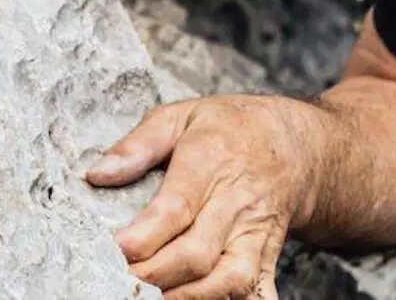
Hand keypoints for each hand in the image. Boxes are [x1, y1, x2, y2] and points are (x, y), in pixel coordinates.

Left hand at [85, 95, 324, 298]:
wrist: (297, 145)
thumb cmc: (232, 128)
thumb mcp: (182, 115)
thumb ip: (138, 144)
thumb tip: (98, 174)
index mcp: (211, 159)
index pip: (175, 208)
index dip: (143, 237)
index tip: (114, 249)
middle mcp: (236, 202)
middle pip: (197, 253)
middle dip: (154, 275)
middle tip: (120, 278)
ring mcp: (255, 234)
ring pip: (228, 281)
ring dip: (187, 297)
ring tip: (152, 297)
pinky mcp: (267, 256)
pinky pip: (256, 292)